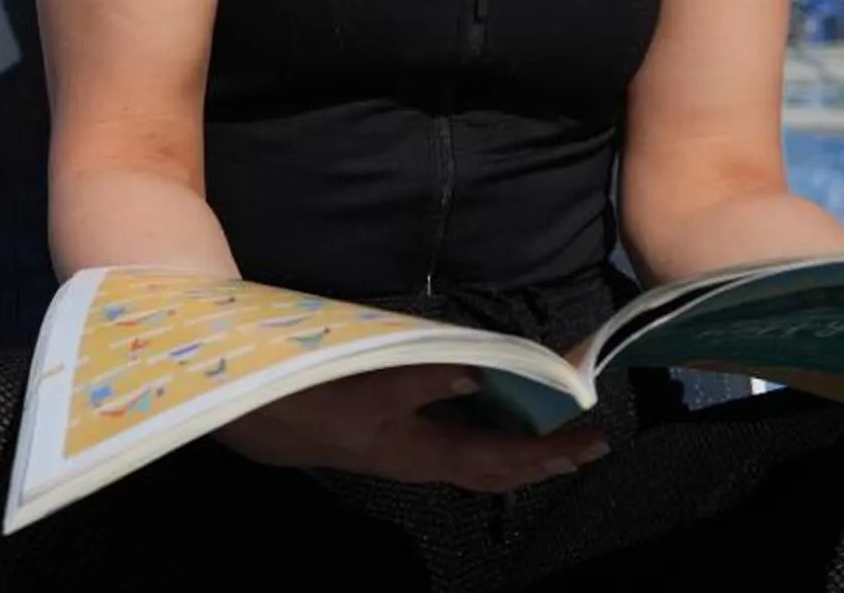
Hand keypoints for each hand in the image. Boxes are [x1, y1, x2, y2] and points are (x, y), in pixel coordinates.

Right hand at [212, 365, 608, 492]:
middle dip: (544, 458)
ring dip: (516, 448)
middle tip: (589, 443)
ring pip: (474, 459)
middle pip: (494, 469)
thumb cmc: (311, 398)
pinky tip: (488, 412)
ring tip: (552, 433)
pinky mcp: (390, 435)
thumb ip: (427, 377)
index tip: (591, 441)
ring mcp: (405, 449)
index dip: (547, 453)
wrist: (252, 415)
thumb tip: (483, 374)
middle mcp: (420, 459)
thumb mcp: (369, 385)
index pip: (499, 460)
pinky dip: (482, 433)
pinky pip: (452, 444)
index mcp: (420, 452)